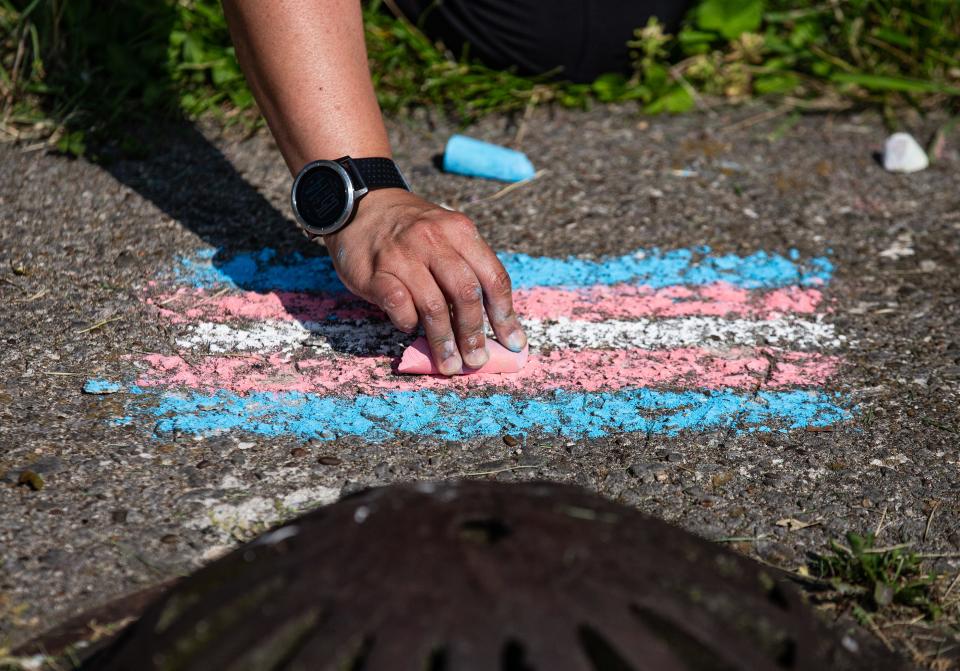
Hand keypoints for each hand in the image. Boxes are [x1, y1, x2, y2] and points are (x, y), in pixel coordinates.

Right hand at [324, 189, 526, 375]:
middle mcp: (434, 239)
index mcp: (460, 231)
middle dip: (474, 334)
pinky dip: (409, 323)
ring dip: (444, 341)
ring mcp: (403, 255)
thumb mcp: (446, 236)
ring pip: (434, 306)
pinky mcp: (376, 273)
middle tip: (477, 360)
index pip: (494, 277)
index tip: (513, 342)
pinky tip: (411, 328)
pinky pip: (399, 306)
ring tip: (450, 365)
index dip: (505, 315)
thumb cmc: (412, 233)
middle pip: (466, 294)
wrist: (361, 207)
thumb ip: (466, 271)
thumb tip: (491, 327)